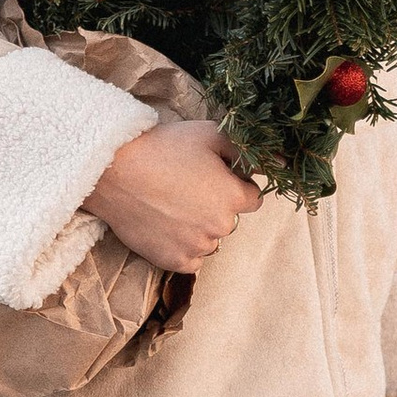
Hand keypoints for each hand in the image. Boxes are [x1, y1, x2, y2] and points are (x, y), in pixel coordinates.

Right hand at [88, 119, 259, 275]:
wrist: (113, 171)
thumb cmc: (163, 147)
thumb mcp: (210, 135)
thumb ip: (248, 150)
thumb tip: (282, 162)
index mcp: (233, 198)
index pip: (253, 198)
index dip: (234, 185)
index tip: (212, 176)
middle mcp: (220, 227)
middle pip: (230, 220)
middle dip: (217, 206)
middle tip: (187, 187)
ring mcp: (197, 247)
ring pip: (211, 241)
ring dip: (200, 228)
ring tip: (172, 204)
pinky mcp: (174, 261)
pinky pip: (192, 260)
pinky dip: (183, 246)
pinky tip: (167, 224)